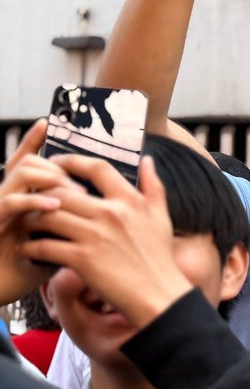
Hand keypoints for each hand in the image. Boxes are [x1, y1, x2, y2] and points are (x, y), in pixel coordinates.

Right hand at [0, 121, 69, 303]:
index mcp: (23, 198)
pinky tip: (54, 205)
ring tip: (71, 190)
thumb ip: (73, 220)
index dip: (34, 142)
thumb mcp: (56, 239)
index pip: (30, 163)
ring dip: (48, 177)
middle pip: (30, 163)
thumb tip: (102, 208)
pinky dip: (34, 200)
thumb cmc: (26, 266)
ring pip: (21, 174)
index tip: (47, 122)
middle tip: (78, 179)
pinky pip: (10, 203)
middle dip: (56, 165)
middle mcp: (9, 197)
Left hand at [20, 155, 192, 326]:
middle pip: (63, 191)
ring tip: (27, 223)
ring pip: (48, 216)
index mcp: (130, 201)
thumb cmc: (159, 256)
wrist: (158, 294)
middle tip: (33, 198)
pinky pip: (45, 246)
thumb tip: (148, 159)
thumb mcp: (162, 216)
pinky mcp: (82, 260)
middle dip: (42, 193)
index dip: (72, 161)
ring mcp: (95, 237)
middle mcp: (111, 214)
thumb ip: (154, 185)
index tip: (57, 163)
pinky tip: (28, 249)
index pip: (97, 168)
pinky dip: (31, 247)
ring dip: (31, 219)